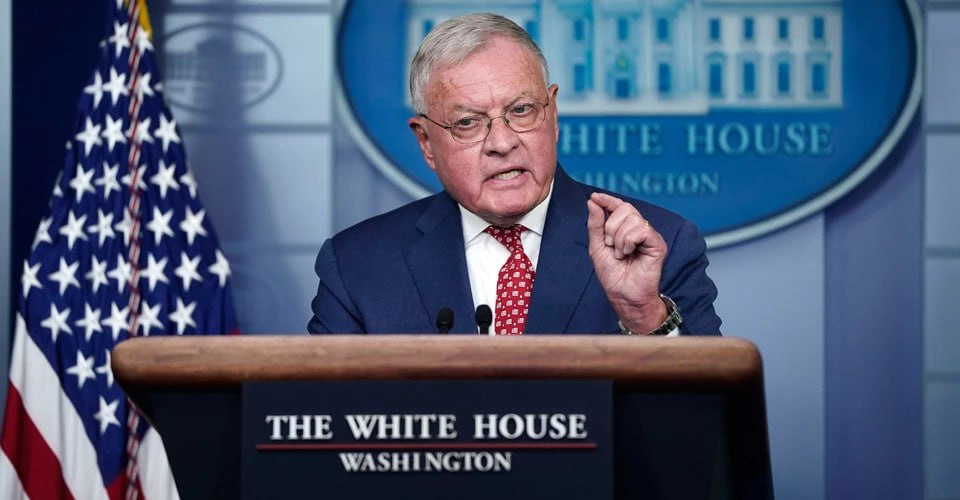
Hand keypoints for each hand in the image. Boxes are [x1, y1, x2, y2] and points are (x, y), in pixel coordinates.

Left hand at [586, 192, 667, 332]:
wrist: (623, 295)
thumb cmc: (613, 275)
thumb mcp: (597, 246)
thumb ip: (595, 225)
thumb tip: (593, 202)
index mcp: (626, 229)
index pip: (619, 206)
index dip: (607, 200)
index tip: (594, 196)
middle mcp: (640, 230)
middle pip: (625, 208)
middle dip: (610, 226)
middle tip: (610, 245)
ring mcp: (650, 236)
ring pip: (632, 219)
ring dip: (618, 238)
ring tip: (620, 254)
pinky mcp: (658, 244)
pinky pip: (641, 230)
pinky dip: (628, 242)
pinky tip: (628, 253)